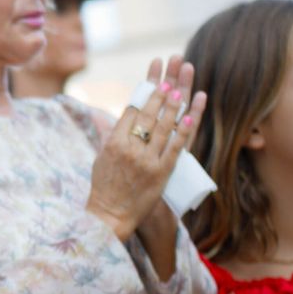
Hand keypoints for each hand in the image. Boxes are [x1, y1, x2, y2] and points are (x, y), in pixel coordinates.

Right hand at [86, 56, 207, 239]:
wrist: (109, 215)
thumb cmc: (103, 186)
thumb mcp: (101, 157)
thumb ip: (112, 136)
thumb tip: (123, 117)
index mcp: (113, 143)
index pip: (131, 112)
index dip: (144, 95)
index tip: (154, 81)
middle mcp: (130, 149)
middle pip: (148, 115)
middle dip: (160, 93)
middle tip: (170, 78)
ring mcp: (147, 161)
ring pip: (163, 127)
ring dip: (174, 106)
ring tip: (181, 89)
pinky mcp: (161, 173)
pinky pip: (175, 148)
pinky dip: (184, 131)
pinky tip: (191, 116)